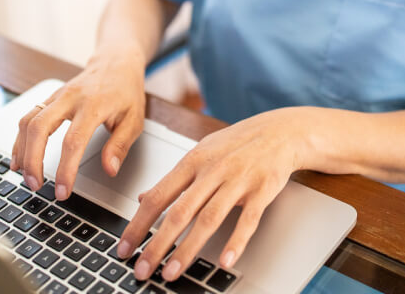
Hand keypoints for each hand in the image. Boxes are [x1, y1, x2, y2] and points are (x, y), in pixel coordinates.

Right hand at [11, 46, 145, 198]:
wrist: (116, 61)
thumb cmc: (126, 91)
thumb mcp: (134, 119)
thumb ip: (120, 145)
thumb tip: (109, 170)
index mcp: (94, 105)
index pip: (73, 141)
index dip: (65, 169)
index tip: (62, 191)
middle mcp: (71, 98)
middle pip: (40, 127)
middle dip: (33, 160)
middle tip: (35, 186)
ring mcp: (58, 95)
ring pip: (29, 120)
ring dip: (22, 150)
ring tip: (24, 176)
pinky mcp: (50, 97)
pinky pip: (28, 116)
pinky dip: (20, 139)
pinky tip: (19, 157)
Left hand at [117, 108, 305, 282]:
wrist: (279, 131)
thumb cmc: (237, 144)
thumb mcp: (201, 152)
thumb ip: (174, 178)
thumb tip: (143, 198)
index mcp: (194, 160)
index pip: (159, 196)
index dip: (138, 223)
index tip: (125, 247)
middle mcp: (213, 170)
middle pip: (180, 212)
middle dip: (158, 244)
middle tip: (142, 269)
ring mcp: (237, 180)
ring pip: (209, 219)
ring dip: (188, 249)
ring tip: (171, 273)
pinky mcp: (261, 191)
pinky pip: (247, 220)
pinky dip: (235, 242)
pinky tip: (224, 261)